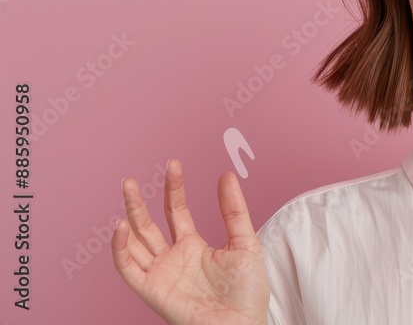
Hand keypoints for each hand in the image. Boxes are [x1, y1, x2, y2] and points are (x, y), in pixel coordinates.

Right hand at [112, 159, 270, 324]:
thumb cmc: (247, 292)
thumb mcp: (245, 242)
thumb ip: (233, 210)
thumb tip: (226, 176)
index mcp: (193, 247)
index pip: (176, 212)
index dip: (173, 188)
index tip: (173, 164)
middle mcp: (172, 258)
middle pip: (148, 225)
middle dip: (138, 201)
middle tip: (130, 179)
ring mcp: (160, 274)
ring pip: (134, 242)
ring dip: (128, 216)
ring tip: (127, 188)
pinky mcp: (152, 290)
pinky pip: (129, 269)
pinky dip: (121, 248)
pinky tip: (121, 226)